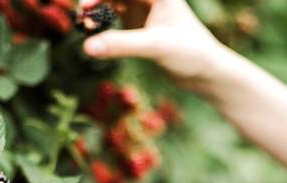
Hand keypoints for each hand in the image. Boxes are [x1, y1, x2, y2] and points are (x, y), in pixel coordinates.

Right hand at [80, 0, 226, 87]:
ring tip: (84, 25)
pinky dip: (101, 22)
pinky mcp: (139, 25)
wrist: (206, 72)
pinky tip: (93, 33)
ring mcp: (143, 8)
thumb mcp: (155, 46)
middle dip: (95, 1)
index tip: (83, 5)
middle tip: (81, 16)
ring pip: (110, 2)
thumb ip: (121, 45)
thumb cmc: (189, 54)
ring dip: (96, 10)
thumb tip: (87, 47)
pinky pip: (113, 16)